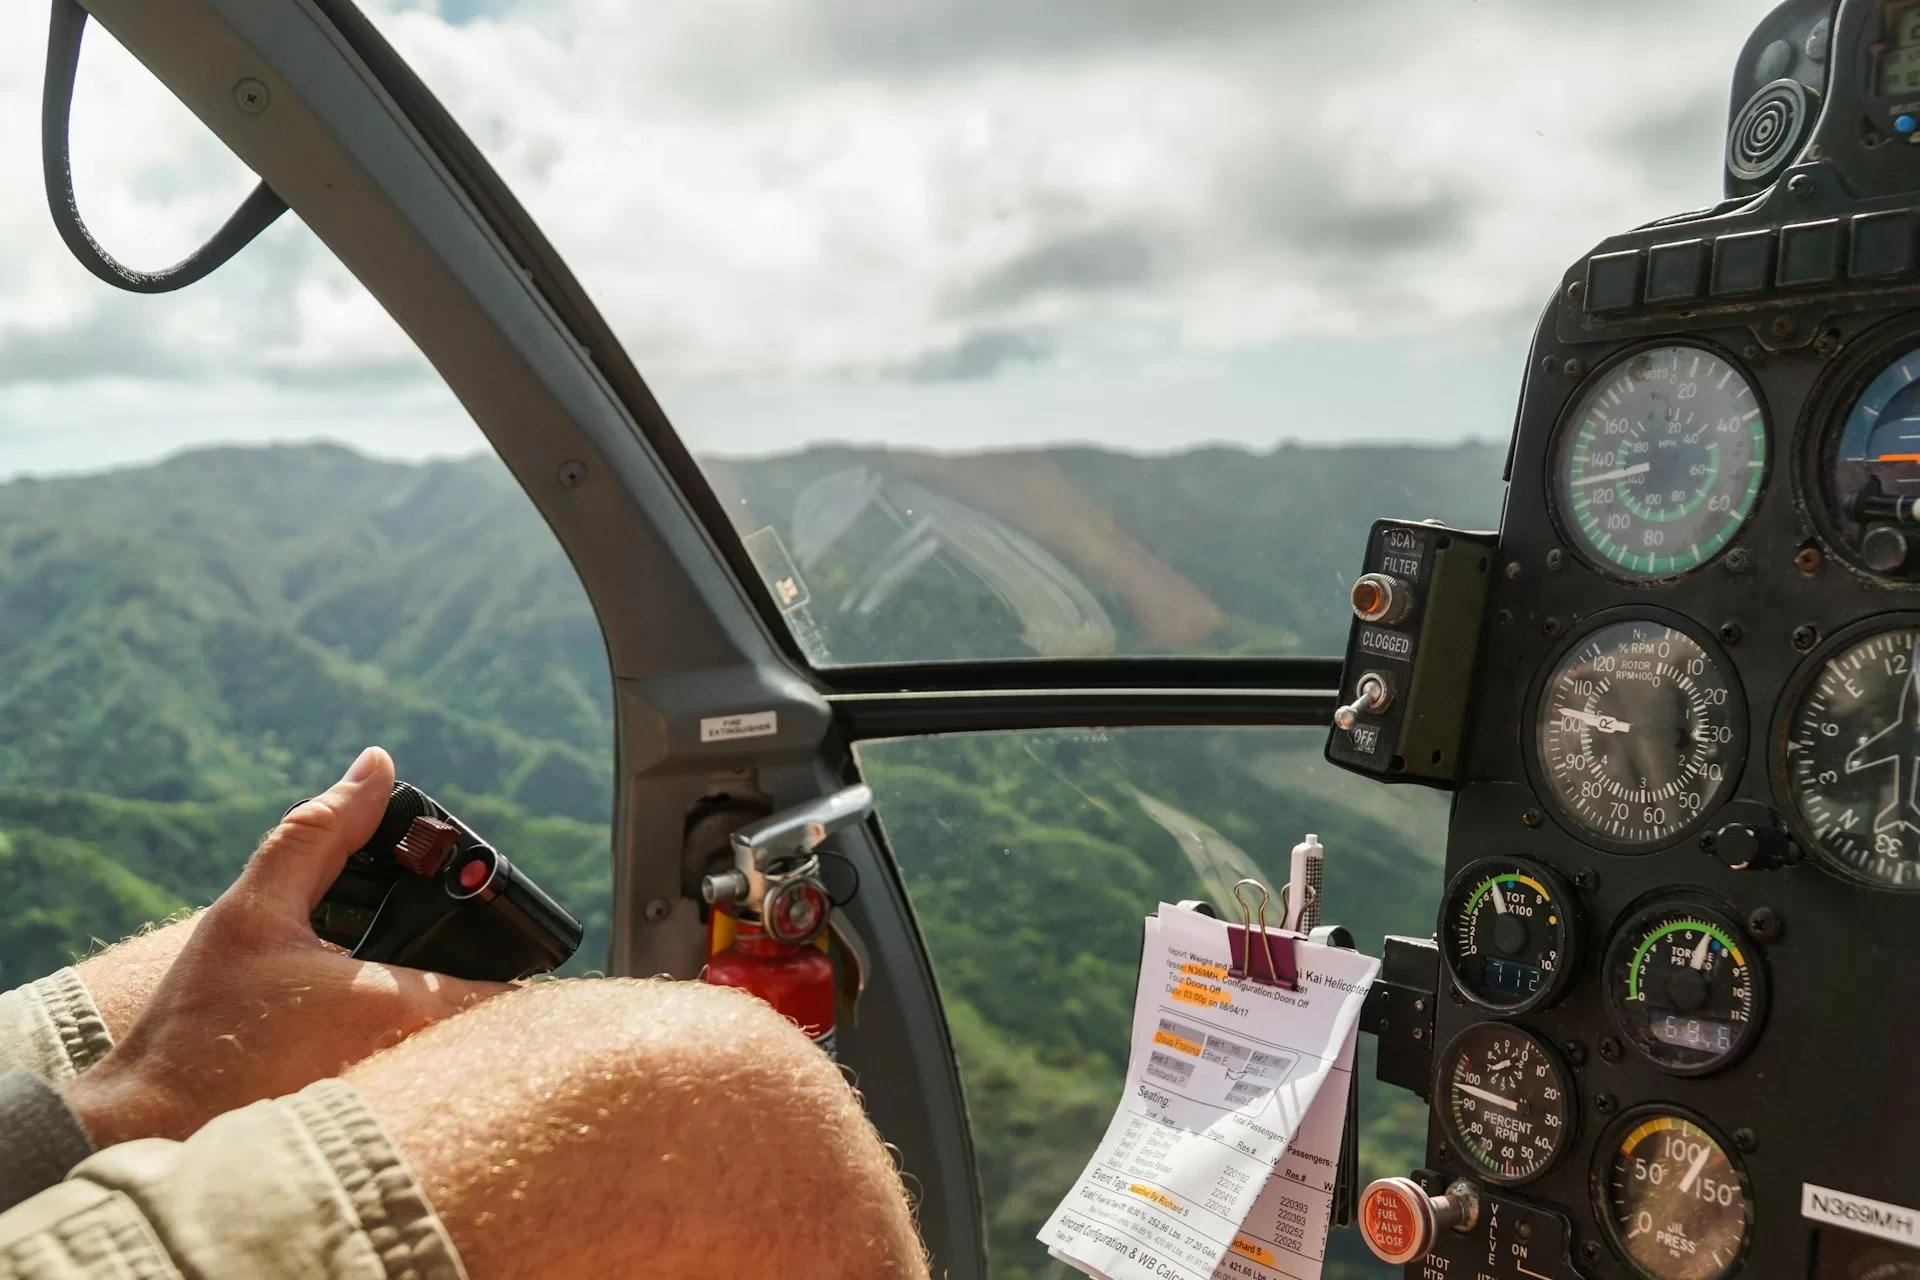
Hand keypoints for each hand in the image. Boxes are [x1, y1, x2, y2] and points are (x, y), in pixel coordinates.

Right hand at [64, 747, 508, 1146]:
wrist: (146, 1129)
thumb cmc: (199, 1029)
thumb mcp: (253, 914)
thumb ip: (318, 835)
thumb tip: (375, 768)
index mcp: (404, 1007)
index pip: (512, 983)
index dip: (516, 942)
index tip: (492, 919)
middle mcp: (418, 1065)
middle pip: (493, 1018)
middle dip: (477, 972)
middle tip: (444, 943)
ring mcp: (399, 1103)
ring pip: (458, 1050)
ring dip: (443, 1011)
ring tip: (384, 988)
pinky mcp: (375, 1128)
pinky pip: (420, 1079)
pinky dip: (408, 1048)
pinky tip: (357, 1030)